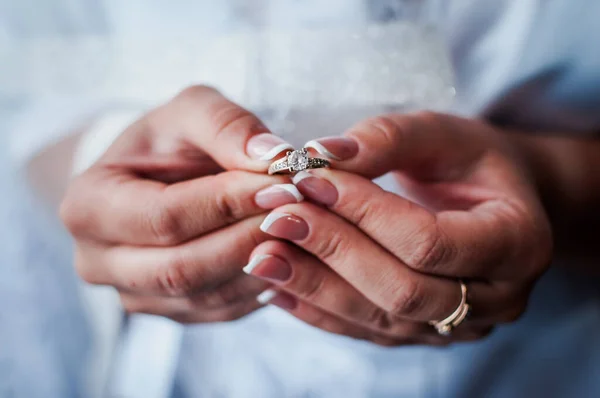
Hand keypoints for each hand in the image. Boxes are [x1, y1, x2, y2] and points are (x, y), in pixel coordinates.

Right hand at [60, 86, 303, 322]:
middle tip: (300, 211)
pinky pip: (222, 311)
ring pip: (206, 296)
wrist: (155, 176)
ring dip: (263, 265)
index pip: (165, 217)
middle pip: (182, 268)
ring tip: (302, 230)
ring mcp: (135, 294)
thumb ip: (227, 124)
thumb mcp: (191, 111)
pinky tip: (290, 255)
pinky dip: (262, 285)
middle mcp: (99, 262)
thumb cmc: (170, 141)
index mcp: (89, 207)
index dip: (228, 203)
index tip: (283, 183)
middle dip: (248, 239)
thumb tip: (275, 157)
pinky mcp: (171, 311)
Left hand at [243, 112, 551, 344]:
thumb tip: (322, 153)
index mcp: (517, 241)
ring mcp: (461, 324)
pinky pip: (367, 330)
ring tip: (261, 254)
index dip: (364, 212)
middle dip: (333, 251)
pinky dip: (319, 310)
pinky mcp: (424, 331)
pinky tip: (277, 285)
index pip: (429, 240)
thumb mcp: (444, 132)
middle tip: (276, 216)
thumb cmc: (473, 161)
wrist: (496, 201)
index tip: (309, 179)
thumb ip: (389, 139)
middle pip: (402, 290)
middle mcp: (497, 297)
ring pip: (379, 318)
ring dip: (315, 286)